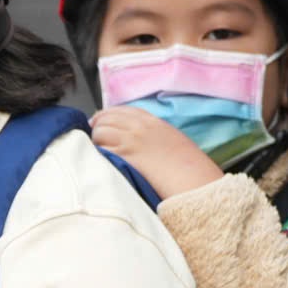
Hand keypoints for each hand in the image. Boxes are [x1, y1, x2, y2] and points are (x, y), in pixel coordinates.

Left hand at [91, 107, 226, 199]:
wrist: (193, 177)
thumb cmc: (188, 165)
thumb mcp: (173, 140)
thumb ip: (155, 135)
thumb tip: (141, 141)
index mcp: (153, 121)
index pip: (122, 110)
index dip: (107, 115)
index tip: (99, 121)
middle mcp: (140, 127)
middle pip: (107, 117)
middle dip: (97, 126)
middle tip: (95, 138)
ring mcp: (131, 140)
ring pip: (100, 131)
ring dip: (96, 141)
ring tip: (98, 151)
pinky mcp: (125, 156)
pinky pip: (102, 149)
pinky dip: (98, 153)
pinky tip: (100, 161)